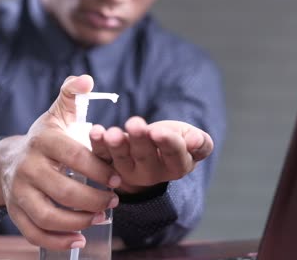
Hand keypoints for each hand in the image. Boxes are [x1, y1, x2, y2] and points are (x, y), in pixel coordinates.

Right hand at [0, 75, 120, 249]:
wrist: (8, 159)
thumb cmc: (43, 139)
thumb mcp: (57, 114)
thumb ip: (72, 95)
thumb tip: (87, 79)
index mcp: (42, 141)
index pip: (74, 156)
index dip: (99, 170)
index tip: (118, 179)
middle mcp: (27, 167)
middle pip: (64, 191)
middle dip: (94, 200)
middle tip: (114, 201)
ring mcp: (18, 191)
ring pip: (48, 215)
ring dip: (78, 221)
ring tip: (99, 218)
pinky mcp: (14, 211)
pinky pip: (33, 232)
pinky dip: (56, 241)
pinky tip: (78, 240)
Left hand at [90, 116, 212, 193]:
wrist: (150, 149)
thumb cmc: (172, 140)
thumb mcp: (190, 138)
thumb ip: (199, 142)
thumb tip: (195, 142)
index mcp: (177, 166)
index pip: (175, 155)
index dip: (167, 143)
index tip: (159, 131)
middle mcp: (152, 173)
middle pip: (146, 157)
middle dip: (140, 140)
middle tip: (135, 123)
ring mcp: (128, 171)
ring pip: (121, 159)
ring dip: (116, 145)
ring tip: (112, 133)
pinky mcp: (108, 164)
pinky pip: (102, 156)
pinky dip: (97, 144)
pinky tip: (96, 132)